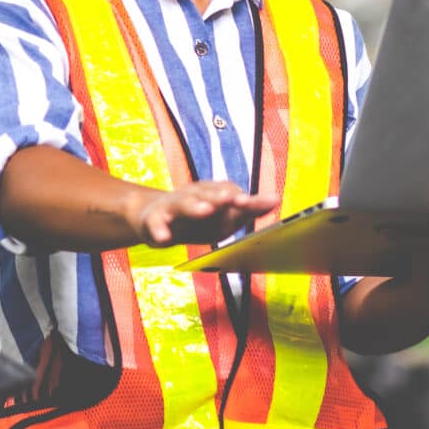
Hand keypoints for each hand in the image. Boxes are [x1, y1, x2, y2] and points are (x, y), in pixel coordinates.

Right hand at [131, 181, 276, 246]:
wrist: (152, 217)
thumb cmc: (197, 218)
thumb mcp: (224, 215)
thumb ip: (249, 208)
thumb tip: (276, 199)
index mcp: (211, 194)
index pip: (227, 191)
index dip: (237, 196)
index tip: (248, 201)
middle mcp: (192, 196)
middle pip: (205, 194)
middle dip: (218, 196)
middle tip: (230, 199)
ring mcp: (172, 207)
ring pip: (182, 204)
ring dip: (194, 207)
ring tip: (205, 211)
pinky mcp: (153, 221)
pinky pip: (156, 225)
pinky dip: (159, 231)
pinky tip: (164, 238)